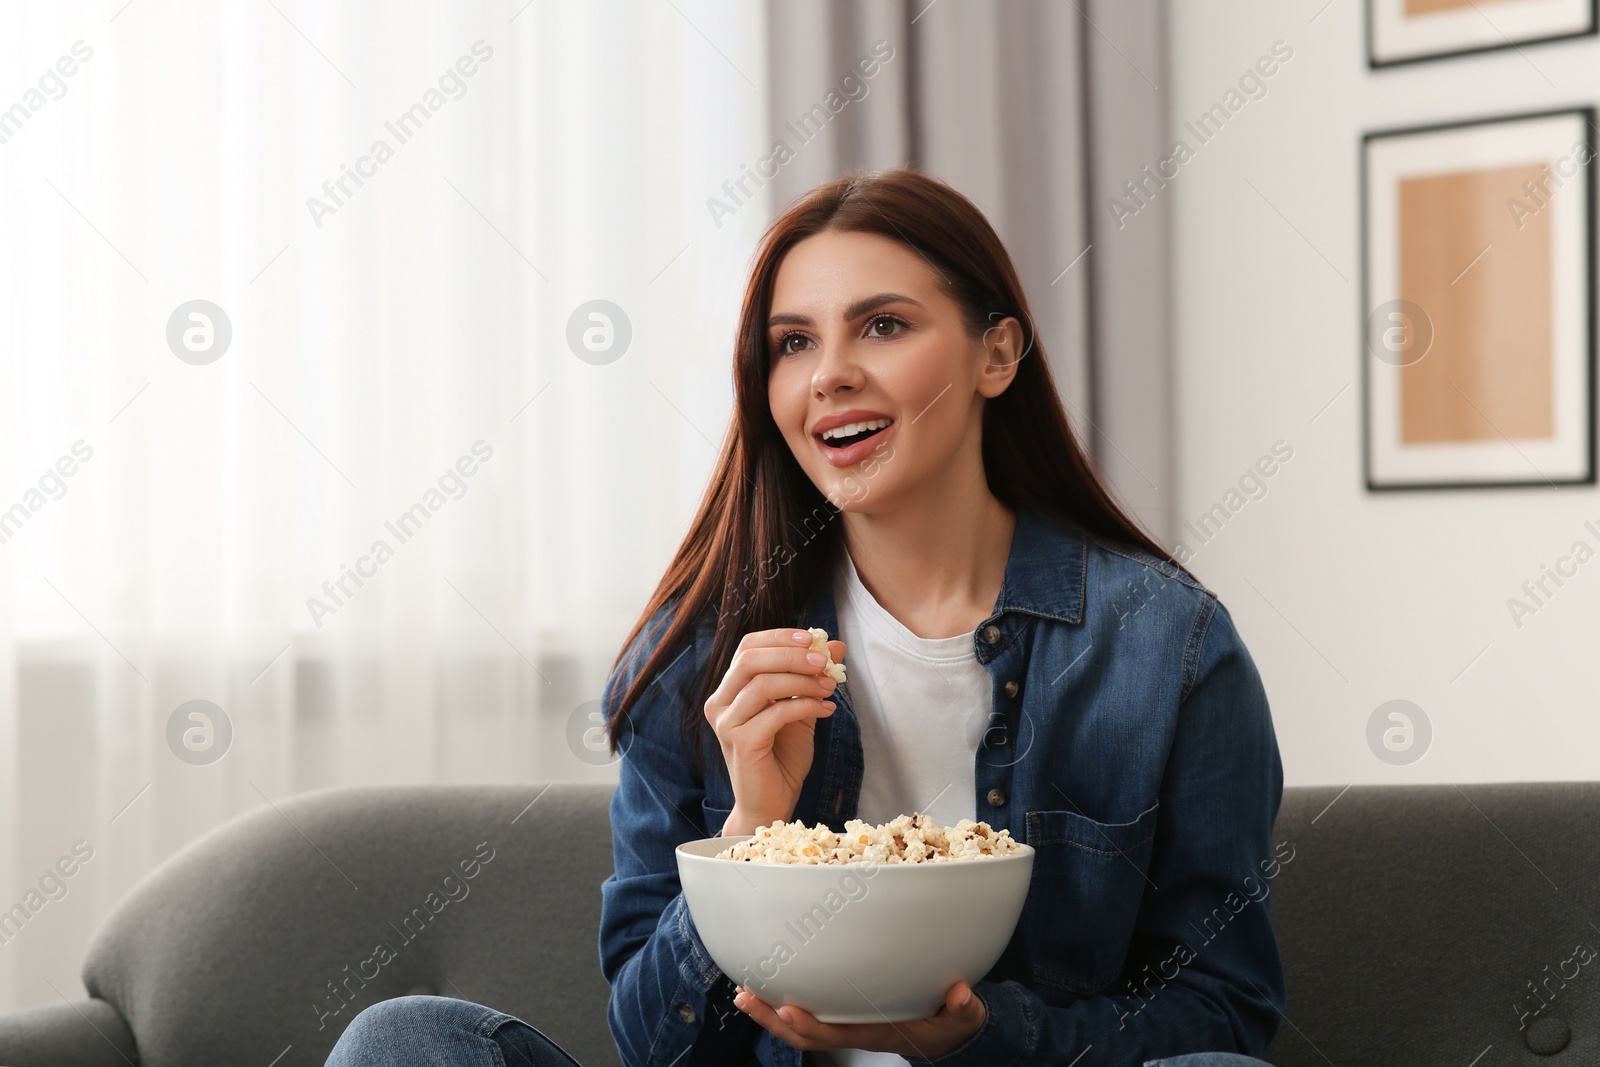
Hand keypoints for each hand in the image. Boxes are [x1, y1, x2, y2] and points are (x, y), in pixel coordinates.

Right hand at [704, 629, 844, 834]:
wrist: (771, 804)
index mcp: (729, 691)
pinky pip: (775, 713)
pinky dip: (805, 706)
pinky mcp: (740, 743)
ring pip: (762, 683)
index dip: (779, 637)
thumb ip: (812, 677)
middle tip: (824, 661)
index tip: (813, 638)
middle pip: (750, 659)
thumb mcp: (801, 709)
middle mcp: (720, 703)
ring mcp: (726, 723)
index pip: (747, 647)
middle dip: (792, 654)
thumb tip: (834, 644)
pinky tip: (826, 710)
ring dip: (802, 680)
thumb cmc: (782, 757)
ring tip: (830, 687)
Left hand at [732, 980, 985, 1059]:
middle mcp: (855, 1032)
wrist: (945, 1038)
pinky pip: (808, 1016)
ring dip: (768, 1013)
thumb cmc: (948, 1025)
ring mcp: (845, 1025)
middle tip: (745, 997)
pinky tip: (767, 989)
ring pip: (799, 1029)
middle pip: (804, 1035)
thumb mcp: (962, 1018)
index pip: (837, 1034)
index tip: (787, 1011)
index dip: (810, 1026)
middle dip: (771, 1019)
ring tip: (743, 993)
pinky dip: (781, 1005)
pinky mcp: (842, 1016)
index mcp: (877, 1033)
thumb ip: (963, 1007)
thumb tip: (961, 994)